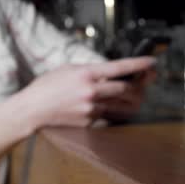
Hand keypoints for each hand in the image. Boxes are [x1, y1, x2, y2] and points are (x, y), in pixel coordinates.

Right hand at [12, 56, 156, 129]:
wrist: (32, 110)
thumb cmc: (48, 86)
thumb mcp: (69, 69)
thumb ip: (91, 70)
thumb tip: (112, 70)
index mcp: (86, 73)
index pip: (120, 68)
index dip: (139, 65)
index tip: (152, 62)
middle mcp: (92, 91)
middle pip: (127, 88)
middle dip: (141, 84)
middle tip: (148, 80)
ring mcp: (92, 108)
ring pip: (123, 103)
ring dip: (134, 98)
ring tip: (138, 93)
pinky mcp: (90, 120)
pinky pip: (110, 114)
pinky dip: (116, 109)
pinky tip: (116, 104)